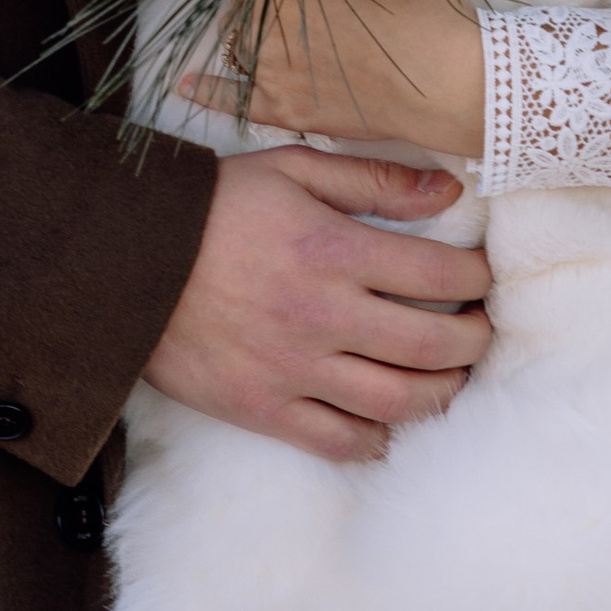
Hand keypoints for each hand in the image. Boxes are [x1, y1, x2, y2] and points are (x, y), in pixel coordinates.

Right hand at [144, 145, 490, 464]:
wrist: (126, 262)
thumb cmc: (214, 207)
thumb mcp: (291, 168)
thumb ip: (373, 177)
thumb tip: (448, 187)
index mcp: (333, 249)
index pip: (436, 272)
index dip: (476, 277)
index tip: (484, 276)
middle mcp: (322, 315)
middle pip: (430, 345)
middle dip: (473, 340)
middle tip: (481, 330)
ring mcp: (295, 370)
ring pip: (396, 401)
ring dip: (441, 394)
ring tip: (452, 377)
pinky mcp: (265, 409)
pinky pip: (339, 442)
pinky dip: (378, 440)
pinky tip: (393, 422)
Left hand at [179, 0, 486, 158]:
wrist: (444, 81)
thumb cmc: (419, 13)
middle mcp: (267, 22)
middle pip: (246, 2)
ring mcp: (271, 69)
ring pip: (239, 43)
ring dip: (247, 32)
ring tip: (273, 29)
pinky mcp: (284, 110)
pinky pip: (234, 99)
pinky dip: (208, 90)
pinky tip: (186, 85)